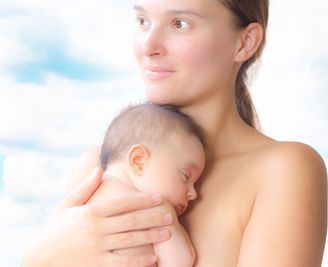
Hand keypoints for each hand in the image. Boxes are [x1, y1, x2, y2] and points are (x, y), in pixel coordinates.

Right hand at [22, 168, 172, 266]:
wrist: (38, 261)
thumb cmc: (54, 231)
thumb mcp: (66, 207)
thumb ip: (84, 188)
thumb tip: (100, 169)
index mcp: (90, 212)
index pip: (122, 203)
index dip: (143, 200)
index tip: (158, 197)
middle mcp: (96, 228)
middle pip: (132, 220)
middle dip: (153, 217)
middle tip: (170, 214)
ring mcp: (97, 248)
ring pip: (131, 240)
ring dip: (152, 236)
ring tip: (168, 233)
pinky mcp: (97, 265)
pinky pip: (123, 262)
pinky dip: (140, 261)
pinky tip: (153, 259)